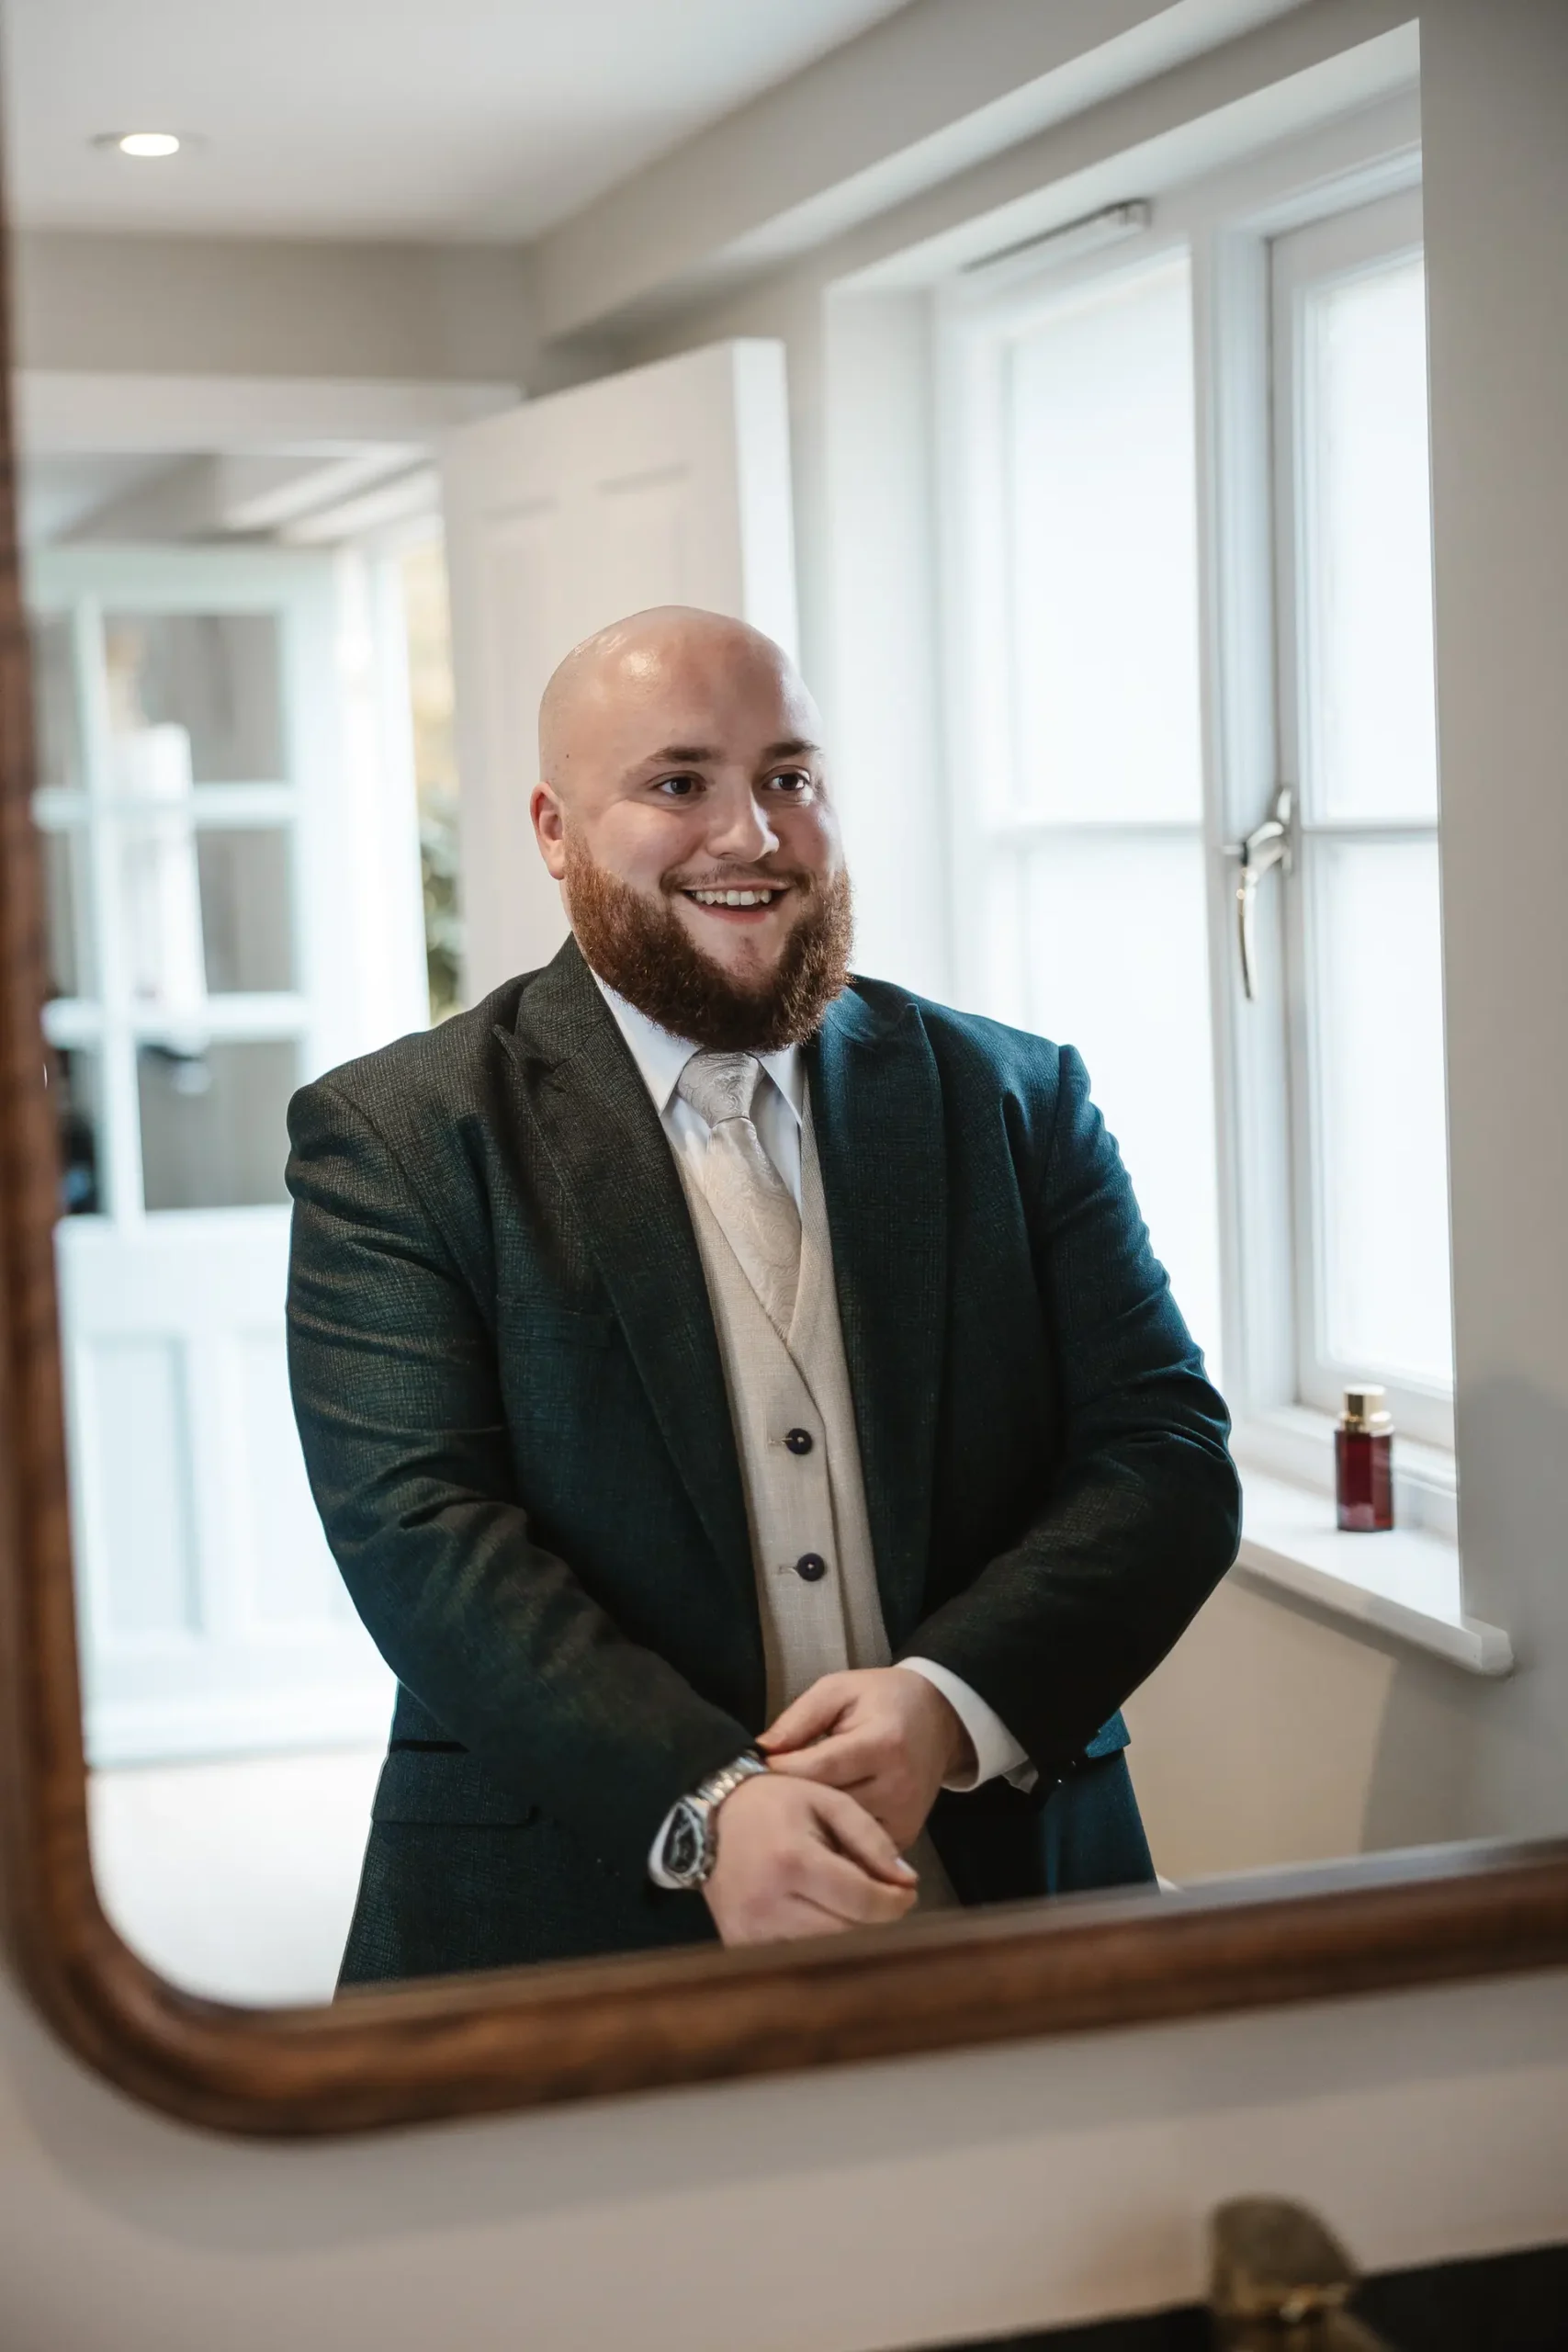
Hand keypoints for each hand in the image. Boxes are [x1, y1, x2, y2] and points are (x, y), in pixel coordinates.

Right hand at [702, 1771, 918, 1945]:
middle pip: (846, 1934)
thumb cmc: (776, 1804)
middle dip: (874, 1919)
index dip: (895, 1903)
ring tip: (852, 1905)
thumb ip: (871, 1838)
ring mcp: (749, 1932)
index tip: (908, 1893)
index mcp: (793, 1862)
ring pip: (823, 1953)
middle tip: (884, 1899)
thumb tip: (907, 1882)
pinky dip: (817, 1944)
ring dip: (847, 1933)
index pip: (862, 1903)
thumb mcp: (828, 1802)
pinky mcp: (739, 1946)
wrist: (709, 1818)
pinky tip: (823, 1918)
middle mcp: (769, 1904)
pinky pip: (794, 1957)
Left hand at [758, 1667, 973, 1850]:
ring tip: (786, 1810)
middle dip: (793, 1799)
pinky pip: (858, 1847)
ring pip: (840, 1831)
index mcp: (882, 1743)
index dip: (782, 1770)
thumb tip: (760, 1751)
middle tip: (764, 1794)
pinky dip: (833, 1838)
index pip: (820, 1767)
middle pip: (828, 1804)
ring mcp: (904, 1817)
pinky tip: (815, 1825)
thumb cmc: (881, 1699)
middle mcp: (897, 1786)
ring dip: (811, 1824)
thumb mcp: (839, 1690)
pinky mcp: (906, 1836)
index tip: (756, 1769)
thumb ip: (799, 1718)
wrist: (937, 1718)